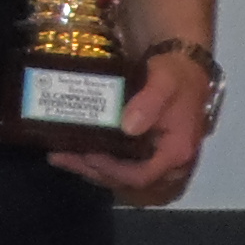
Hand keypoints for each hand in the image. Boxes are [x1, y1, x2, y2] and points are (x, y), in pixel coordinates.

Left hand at [55, 48, 211, 204]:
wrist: (185, 64)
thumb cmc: (176, 73)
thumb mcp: (165, 81)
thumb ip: (150, 103)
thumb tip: (128, 126)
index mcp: (176, 151)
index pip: (141, 176)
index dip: (113, 171)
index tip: (89, 155)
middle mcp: (167, 163)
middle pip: (125, 180)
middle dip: (92, 170)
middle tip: (61, 156)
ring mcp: (154, 158)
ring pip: (119, 174)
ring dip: (89, 168)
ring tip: (59, 155)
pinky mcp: (144, 151)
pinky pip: (120, 163)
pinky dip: (97, 160)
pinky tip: (74, 151)